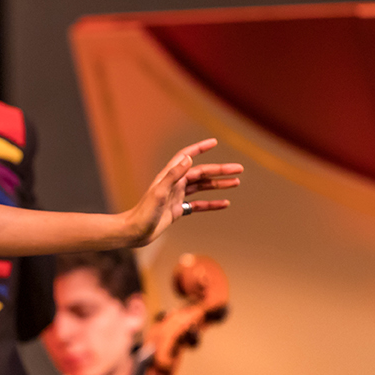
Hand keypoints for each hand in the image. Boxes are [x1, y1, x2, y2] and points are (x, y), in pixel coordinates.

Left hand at [126, 139, 242, 245]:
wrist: (135, 232)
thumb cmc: (144, 213)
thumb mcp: (159, 193)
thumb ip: (173, 175)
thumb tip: (188, 159)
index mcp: (169, 176)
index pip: (186, 157)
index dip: (199, 148)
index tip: (214, 142)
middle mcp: (174, 184)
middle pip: (201, 173)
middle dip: (220, 170)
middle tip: (239, 169)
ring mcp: (177, 197)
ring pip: (202, 187)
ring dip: (219, 185)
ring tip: (236, 182)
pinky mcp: (178, 210)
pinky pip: (199, 204)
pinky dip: (212, 203)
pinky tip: (225, 203)